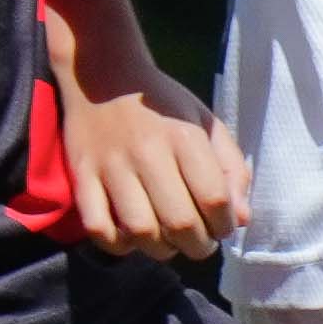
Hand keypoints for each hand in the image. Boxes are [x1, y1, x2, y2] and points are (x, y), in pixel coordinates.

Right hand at [60, 77, 248, 260]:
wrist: (104, 73)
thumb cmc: (163, 104)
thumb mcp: (206, 123)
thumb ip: (231, 169)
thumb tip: (240, 219)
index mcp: (184, 136)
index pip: (214, 199)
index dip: (224, 225)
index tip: (222, 226)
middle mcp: (148, 151)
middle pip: (179, 222)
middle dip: (198, 245)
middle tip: (199, 242)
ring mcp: (111, 165)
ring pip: (139, 231)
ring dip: (161, 250)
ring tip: (169, 243)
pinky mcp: (82, 175)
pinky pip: (97, 226)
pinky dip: (117, 245)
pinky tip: (131, 238)